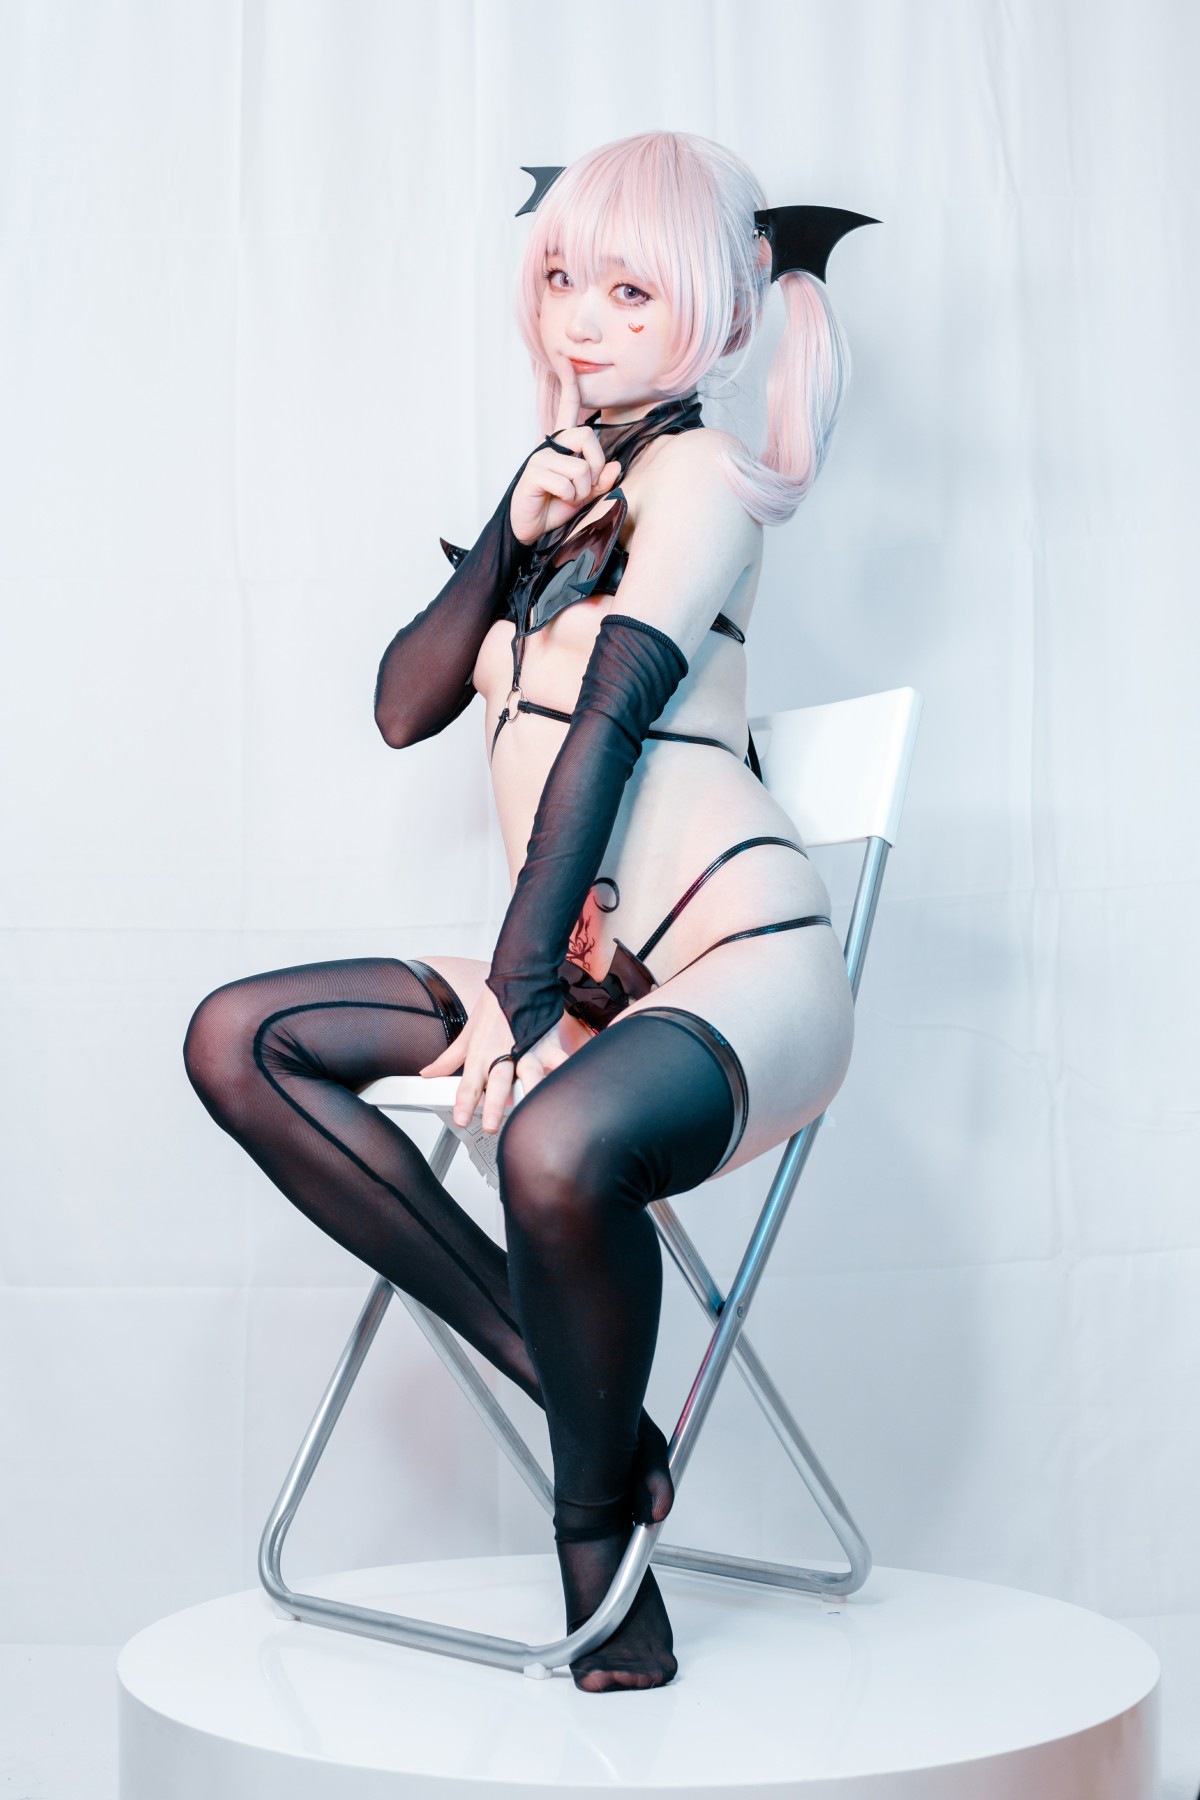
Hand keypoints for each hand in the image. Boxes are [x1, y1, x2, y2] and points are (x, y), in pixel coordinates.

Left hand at [418, 980, 591, 1131]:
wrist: (517, 977)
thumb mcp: (467, 1033)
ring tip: (531, 1111)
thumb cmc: (493, 1006)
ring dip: (529, 1094)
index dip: (464, 1102)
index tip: (461, 1119)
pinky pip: (559, 1061)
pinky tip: (567, 1086)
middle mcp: (503, 1054)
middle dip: (494, 1104)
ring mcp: (528, 1049)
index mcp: (481, 1053)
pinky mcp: (548, 1044)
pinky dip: (564, 1073)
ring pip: (529, 1075)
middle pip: (498, 1082)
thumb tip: (428, 1073)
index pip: (470, 1083)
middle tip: (491, 1125)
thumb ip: (448, 1059)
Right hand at [509, 353, 621, 544]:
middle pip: (586, 435)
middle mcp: (551, 445)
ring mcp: (541, 457)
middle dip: (596, 463)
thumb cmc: (556, 507)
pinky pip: (567, 482)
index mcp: (563, 445)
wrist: (531, 529)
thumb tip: (616, 466)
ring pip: (580, 466)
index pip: (567, 409)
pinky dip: (569, 496)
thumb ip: (601, 480)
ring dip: (581, 489)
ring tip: (569, 497)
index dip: (569, 385)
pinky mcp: (534, 472)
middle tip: (587, 484)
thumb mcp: (586, 494)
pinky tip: (556, 499)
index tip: (567, 361)